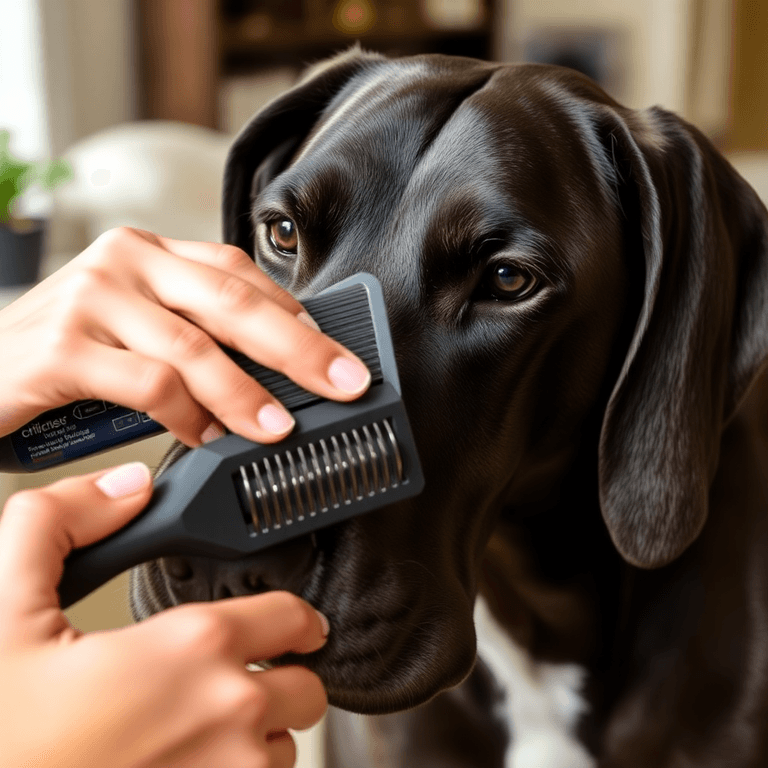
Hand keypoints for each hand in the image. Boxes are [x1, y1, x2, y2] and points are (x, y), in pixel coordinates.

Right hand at [0, 227, 369, 443]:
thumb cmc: (70, 354)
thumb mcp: (139, 330)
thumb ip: (197, 337)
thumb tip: (277, 375)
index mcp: (151, 254)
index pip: (239, 274)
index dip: (296, 315)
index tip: (339, 355)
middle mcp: (125, 262)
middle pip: (231, 301)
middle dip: (298, 348)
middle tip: (343, 383)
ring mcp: (91, 298)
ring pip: (193, 347)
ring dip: (245, 395)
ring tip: (277, 429)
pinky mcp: (62, 346)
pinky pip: (147, 385)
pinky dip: (187, 417)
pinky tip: (207, 438)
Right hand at [0, 462, 328, 767]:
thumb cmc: (1, 738)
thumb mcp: (2, 613)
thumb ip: (57, 524)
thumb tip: (122, 486)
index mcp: (192, 651)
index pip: (293, 617)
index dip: (291, 615)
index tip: (286, 622)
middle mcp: (230, 718)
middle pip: (305, 689)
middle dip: (282, 678)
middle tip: (237, 679)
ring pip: (284, 750)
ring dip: (259, 737)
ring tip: (203, 730)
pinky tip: (189, 765)